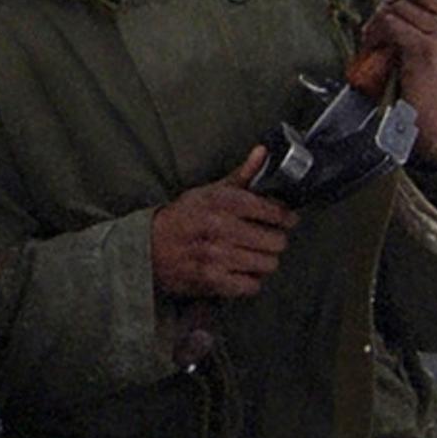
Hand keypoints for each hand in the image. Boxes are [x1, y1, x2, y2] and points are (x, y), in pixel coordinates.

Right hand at [150, 146, 298, 299]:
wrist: (148, 246)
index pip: (272, 211)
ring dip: (264, 261)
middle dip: (275, 241)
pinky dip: (250, 281)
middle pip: (276, 241)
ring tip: (254, 256)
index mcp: (222, 201)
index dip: (286, 217)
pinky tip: (241, 271)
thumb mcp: (210, 191)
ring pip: (267, 264)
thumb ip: (241, 174)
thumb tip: (263, 152)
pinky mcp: (211, 280)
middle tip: (268, 239)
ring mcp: (216, 256)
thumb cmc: (184, 217)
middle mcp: (220, 227)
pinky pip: (251, 285)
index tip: (288, 220)